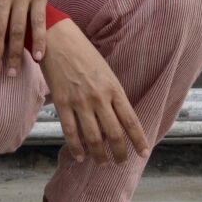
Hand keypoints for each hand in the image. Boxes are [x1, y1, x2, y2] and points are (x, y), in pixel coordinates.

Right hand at [40, 19, 149, 164]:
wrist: (57, 39)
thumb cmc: (83, 52)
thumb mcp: (105, 71)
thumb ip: (112, 94)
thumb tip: (116, 118)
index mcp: (113, 88)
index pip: (130, 120)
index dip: (138, 139)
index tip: (144, 152)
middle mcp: (99, 98)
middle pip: (114, 134)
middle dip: (120, 152)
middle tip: (120, 162)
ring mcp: (80, 102)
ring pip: (93, 138)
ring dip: (99, 155)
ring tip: (103, 162)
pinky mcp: (61, 103)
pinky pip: (70, 132)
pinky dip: (76, 148)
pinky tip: (81, 156)